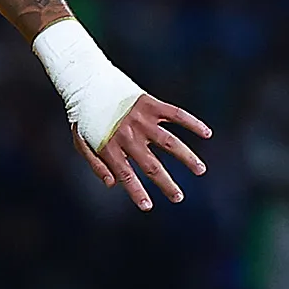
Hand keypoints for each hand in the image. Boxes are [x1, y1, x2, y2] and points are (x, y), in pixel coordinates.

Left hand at [83, 91, 210, 210]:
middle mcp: (128, 135)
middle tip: (179, 197)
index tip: (148, 207)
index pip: (126, 175)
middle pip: (151, 165)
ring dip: (187, 157)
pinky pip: (176, 114)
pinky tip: (206, 133)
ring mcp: (141, 119)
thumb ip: (95, 163)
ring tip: (200, 170)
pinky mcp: (151, 104)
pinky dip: (192, 123)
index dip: (137, 192)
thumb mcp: (81, 141)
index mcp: (109, 146)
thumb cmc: (84, 115)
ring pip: (169, 142)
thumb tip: (113, 185)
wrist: (87, 82)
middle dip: (166, 183)